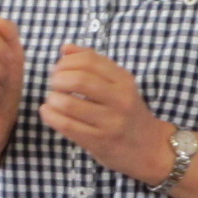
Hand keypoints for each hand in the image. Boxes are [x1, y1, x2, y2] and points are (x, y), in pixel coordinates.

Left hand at [41, 44, 175, 182]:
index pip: (90, 60)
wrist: (149, 149)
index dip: (67, 61)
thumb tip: (65, 48)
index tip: (59, 67)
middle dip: (58, 78)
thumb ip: (93, 64)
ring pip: (68, 103)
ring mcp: (110, 122)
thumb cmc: (128, 113)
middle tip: (54, 83)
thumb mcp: (119, 85)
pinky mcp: (99, 142)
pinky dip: (50, 116)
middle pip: (79, 80)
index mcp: (124, 81)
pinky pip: (66, 125)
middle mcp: (120, 100)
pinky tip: (47, 112)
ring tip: (52, 99)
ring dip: (52, 98)